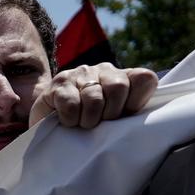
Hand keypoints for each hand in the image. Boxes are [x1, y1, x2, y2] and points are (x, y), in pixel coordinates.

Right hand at [28, 63, 158, 130]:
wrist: (49, 124)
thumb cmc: (88, 124)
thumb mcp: (114, 120)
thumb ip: (129, 114)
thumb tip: (136, 124)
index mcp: (124, 77)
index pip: (144, 78)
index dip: (137, 101)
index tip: (124, 116)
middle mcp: (105, 70)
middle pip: (118, 88)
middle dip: (110, 113)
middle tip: (100, 123)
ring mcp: (81, 73)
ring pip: (94, 98)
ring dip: (89, 119)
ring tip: (82, 124)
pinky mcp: (60, 82)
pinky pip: (71, 104)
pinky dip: (71, 119)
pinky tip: (68, 120)